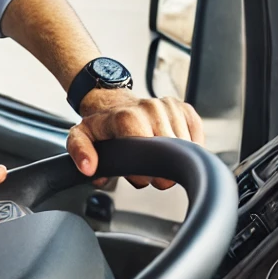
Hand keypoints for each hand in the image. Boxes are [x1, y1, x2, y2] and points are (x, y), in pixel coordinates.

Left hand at [66, 89, 205, 189]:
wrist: (112, 102)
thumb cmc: (100, 125)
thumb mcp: (80, 137)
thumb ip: (80, 152)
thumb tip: (89, 168)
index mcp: (127, 116)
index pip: (147, 150)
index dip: (144, 171)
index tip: (137, 176)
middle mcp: (150, 108)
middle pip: (169, 151)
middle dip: (159, 169)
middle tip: (146, 169)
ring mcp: (169, 106)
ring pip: (186, 147)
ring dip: (173, 159)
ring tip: (154, 155)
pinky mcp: (184, 108)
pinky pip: (197, 136)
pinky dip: (188, 148)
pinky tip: (170, 148)